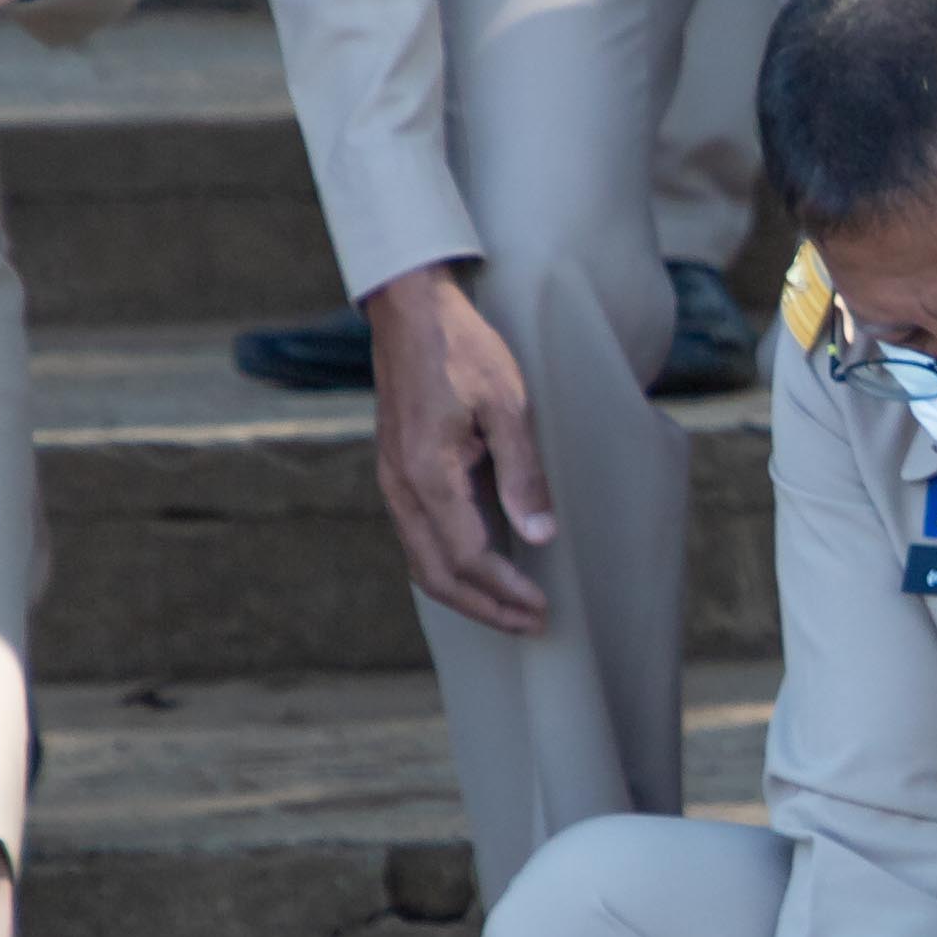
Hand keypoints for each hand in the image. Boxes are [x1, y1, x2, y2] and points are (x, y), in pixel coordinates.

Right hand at [363, 263, 555, 636]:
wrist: (411, 312)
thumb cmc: (463, 349)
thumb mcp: (507, 404)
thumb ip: (523, 471)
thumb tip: (541, 534)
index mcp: (426, 474)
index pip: (467, 557)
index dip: (506, 589)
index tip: (543, 606)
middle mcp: (401, 488)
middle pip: (437, 577)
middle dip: (486, 608)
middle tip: (532, 624)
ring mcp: (393, 484)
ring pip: (424, 563)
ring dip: (467, 594)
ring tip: (512, 607)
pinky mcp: (397, 475)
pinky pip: (419, 539)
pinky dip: (450, 568)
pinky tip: (483, 570)